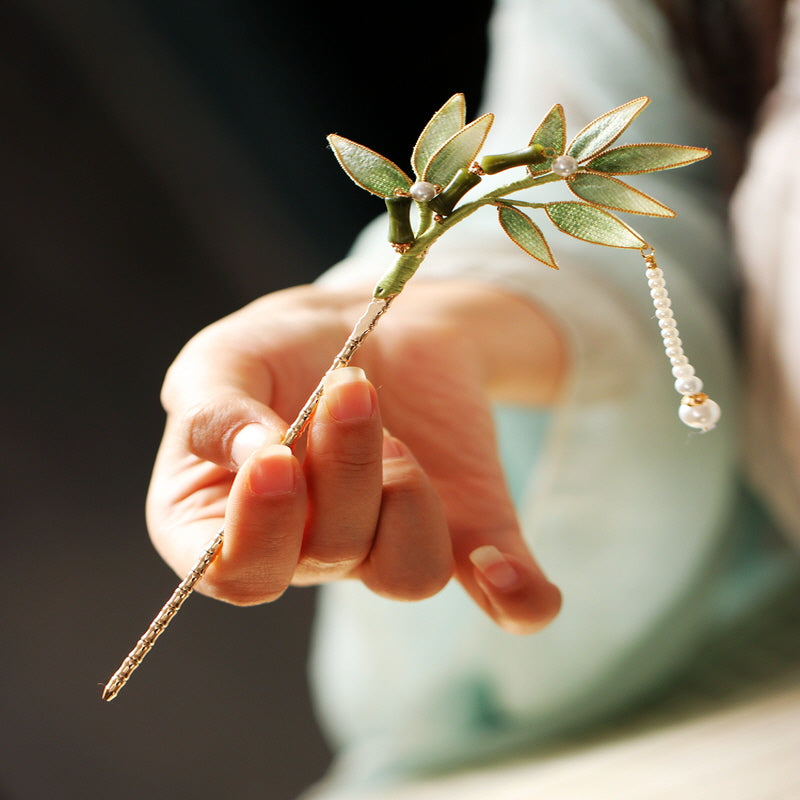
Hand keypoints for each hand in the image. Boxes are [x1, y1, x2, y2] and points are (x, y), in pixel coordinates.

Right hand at [146, 280, 564, 632]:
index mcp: (231, 522)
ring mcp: (386, 547)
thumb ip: (213, 408)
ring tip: (396, 431)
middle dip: (344, 470)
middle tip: (351, 388)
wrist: (373, 327)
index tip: (276, 455)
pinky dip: (513, 597)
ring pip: (408, 573)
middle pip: (328, 559)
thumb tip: (250, 458)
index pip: (236, 573)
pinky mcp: (463, 532)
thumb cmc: (283, 350)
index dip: (258, 529)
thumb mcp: (225, 358)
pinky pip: (500, 598)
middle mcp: (308, 550)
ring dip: (407, 495)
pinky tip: (506, 567)